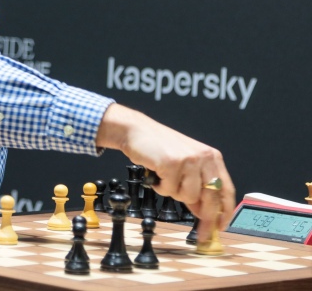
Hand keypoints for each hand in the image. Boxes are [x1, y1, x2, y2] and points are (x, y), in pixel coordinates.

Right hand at [97, 103, 235, 241]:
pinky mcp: (172, 163)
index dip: (225, 211)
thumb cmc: (159, 147)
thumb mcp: (184, 166)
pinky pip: (169, 190)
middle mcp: (203, 157)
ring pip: (188, 196)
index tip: (221, 227)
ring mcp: (188, 160)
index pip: (226, 189)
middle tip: (201, 232)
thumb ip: (195, 187)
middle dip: (205, 217)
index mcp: (211, 157)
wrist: (137, 131)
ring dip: (173, 193)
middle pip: (210, 197)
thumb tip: (202, 213)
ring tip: (165, 179)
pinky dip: (160, 186)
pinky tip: (156, 174)